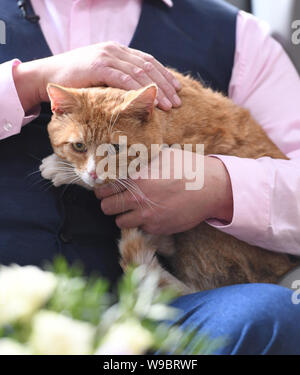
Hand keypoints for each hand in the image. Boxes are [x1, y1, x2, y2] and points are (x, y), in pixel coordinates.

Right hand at [13, 42, 180, 111]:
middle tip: (178, 101)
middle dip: (166, 84)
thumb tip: (138, 92)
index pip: (147, 61)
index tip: (177, 89)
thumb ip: (118, 78)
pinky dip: (139, 90)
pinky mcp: (98, 66)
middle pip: (148, 66)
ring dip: (157, 90)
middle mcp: (115, 50)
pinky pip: (124, 78)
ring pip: (140, 72)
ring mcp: (107, 56)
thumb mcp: (101, 76)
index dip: (164, 75)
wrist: (48, 75)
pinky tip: (150, 100)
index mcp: (117, 50)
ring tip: (169, 105)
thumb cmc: (75, 80)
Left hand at [95, 150, 232, 234]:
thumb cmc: (187, 168)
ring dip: (124, 216)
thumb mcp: (161, 157)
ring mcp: (147, 216)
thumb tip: (123, 162)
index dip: (102, 191)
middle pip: (106, 208)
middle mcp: (138, 199)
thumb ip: (140, 162)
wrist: (210, 188)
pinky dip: (143, 223)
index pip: (104, 189)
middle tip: (116, 201)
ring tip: (134, 209)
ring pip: (120, 222)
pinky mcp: (158, 228)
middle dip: (109, 204)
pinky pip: (141, 229)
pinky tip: (153, 213)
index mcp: (135, 178)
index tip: (104, 191)